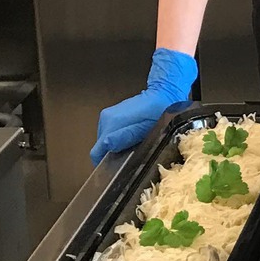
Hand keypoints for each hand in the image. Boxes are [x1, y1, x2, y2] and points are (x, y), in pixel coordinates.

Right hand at [90, 48, 198, 164]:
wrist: (163, 93)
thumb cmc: (159, 111)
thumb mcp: (147, 128)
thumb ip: (127, 137)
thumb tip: (107, 145)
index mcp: (111, 122)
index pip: (96, 152)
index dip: (106, 164)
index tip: (118, 168)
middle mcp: (105, 118)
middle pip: (101, 148)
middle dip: (113, 154)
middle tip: (132, 153)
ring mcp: (107, 116)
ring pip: (105, 141)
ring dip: (117, 146)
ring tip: (134, 143)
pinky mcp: (111, 115)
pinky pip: (110, 134)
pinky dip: (118, 139)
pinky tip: (132, 136)